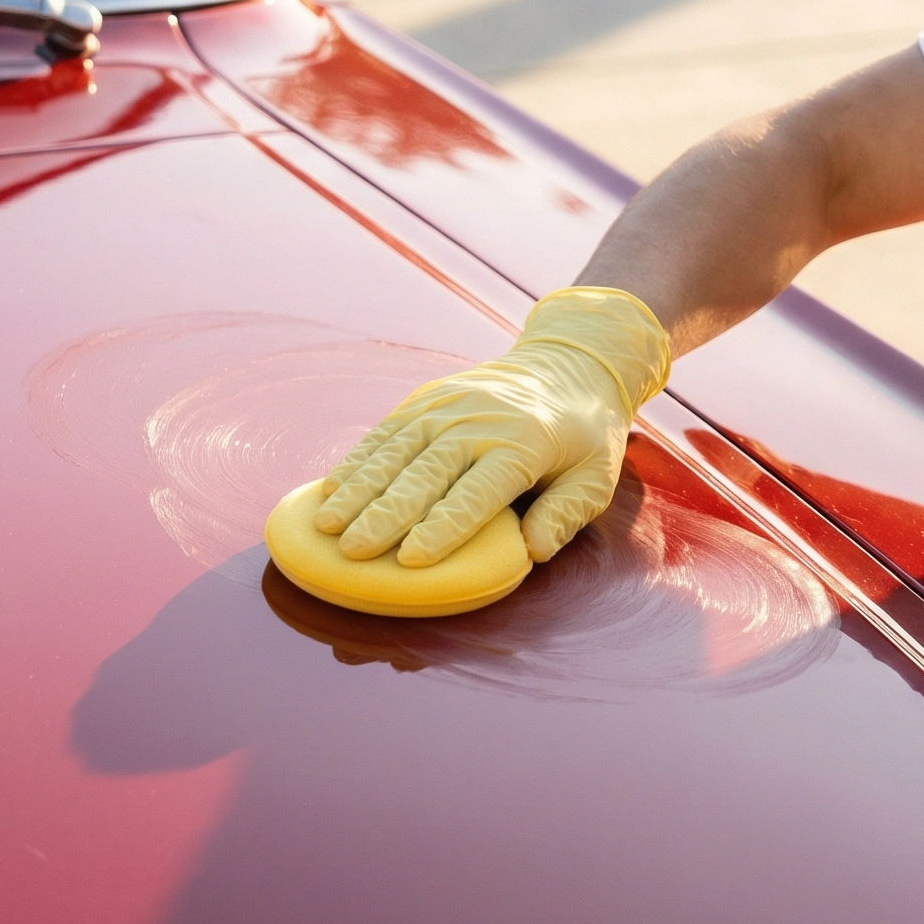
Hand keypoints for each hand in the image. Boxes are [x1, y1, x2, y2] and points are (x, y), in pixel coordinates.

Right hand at [313, 288, 669, 565]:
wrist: (568, 365)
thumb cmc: (584, 437)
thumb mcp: (596, 478)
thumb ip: (565, 514)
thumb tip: (532, 552)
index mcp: (523, 445)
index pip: (477, 492)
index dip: (443, 526)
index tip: (412, 558)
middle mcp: (478, 421)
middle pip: (425, 473)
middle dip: (386, 514)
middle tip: (353, 552)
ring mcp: (448, 406)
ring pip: (394, 451)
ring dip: (358, 490)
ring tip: (327, 527)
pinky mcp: (428, 399)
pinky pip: (385, 432)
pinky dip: (357, 462)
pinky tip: (330, 490)